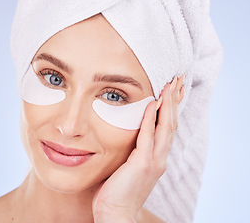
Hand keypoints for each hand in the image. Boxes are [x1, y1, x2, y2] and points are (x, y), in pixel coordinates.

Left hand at [92, 74, 184, 221]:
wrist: (116, 212)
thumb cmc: (118, 190)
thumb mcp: (128, 166)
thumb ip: (133, 149)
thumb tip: (127, 134)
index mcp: (156, 158)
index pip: (167, 128)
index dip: (170, 109)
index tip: (171, 91)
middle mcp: (160, 157)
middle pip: (171, 124)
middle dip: (174, 101)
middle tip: (175, 82)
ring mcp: (153, 161)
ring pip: (165, 127)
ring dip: (167, 105)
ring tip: (169, 86)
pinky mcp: (142, 164)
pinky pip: (148, 136)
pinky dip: (151, 118)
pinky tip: (152, 103)